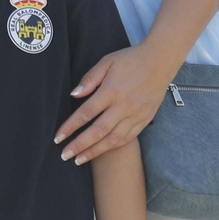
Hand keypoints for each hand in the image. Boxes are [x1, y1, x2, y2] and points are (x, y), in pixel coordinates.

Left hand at [56, 45, 173, 165]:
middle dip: (79, 145)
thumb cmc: (130, 60)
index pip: (86, 113)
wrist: (161, 61)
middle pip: (98, 131)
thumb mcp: (106, 62)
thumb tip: (74, 94)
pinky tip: (101, 152)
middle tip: (65, 155)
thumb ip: (89, 79)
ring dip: (95, 151)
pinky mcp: (145, 119)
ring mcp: (136, 114)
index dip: (70, 127)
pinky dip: (113, 146)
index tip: (58, 137)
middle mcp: (124, 106)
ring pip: (113, 139)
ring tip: (79, 159)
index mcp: (112, 91)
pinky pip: (128, 137)